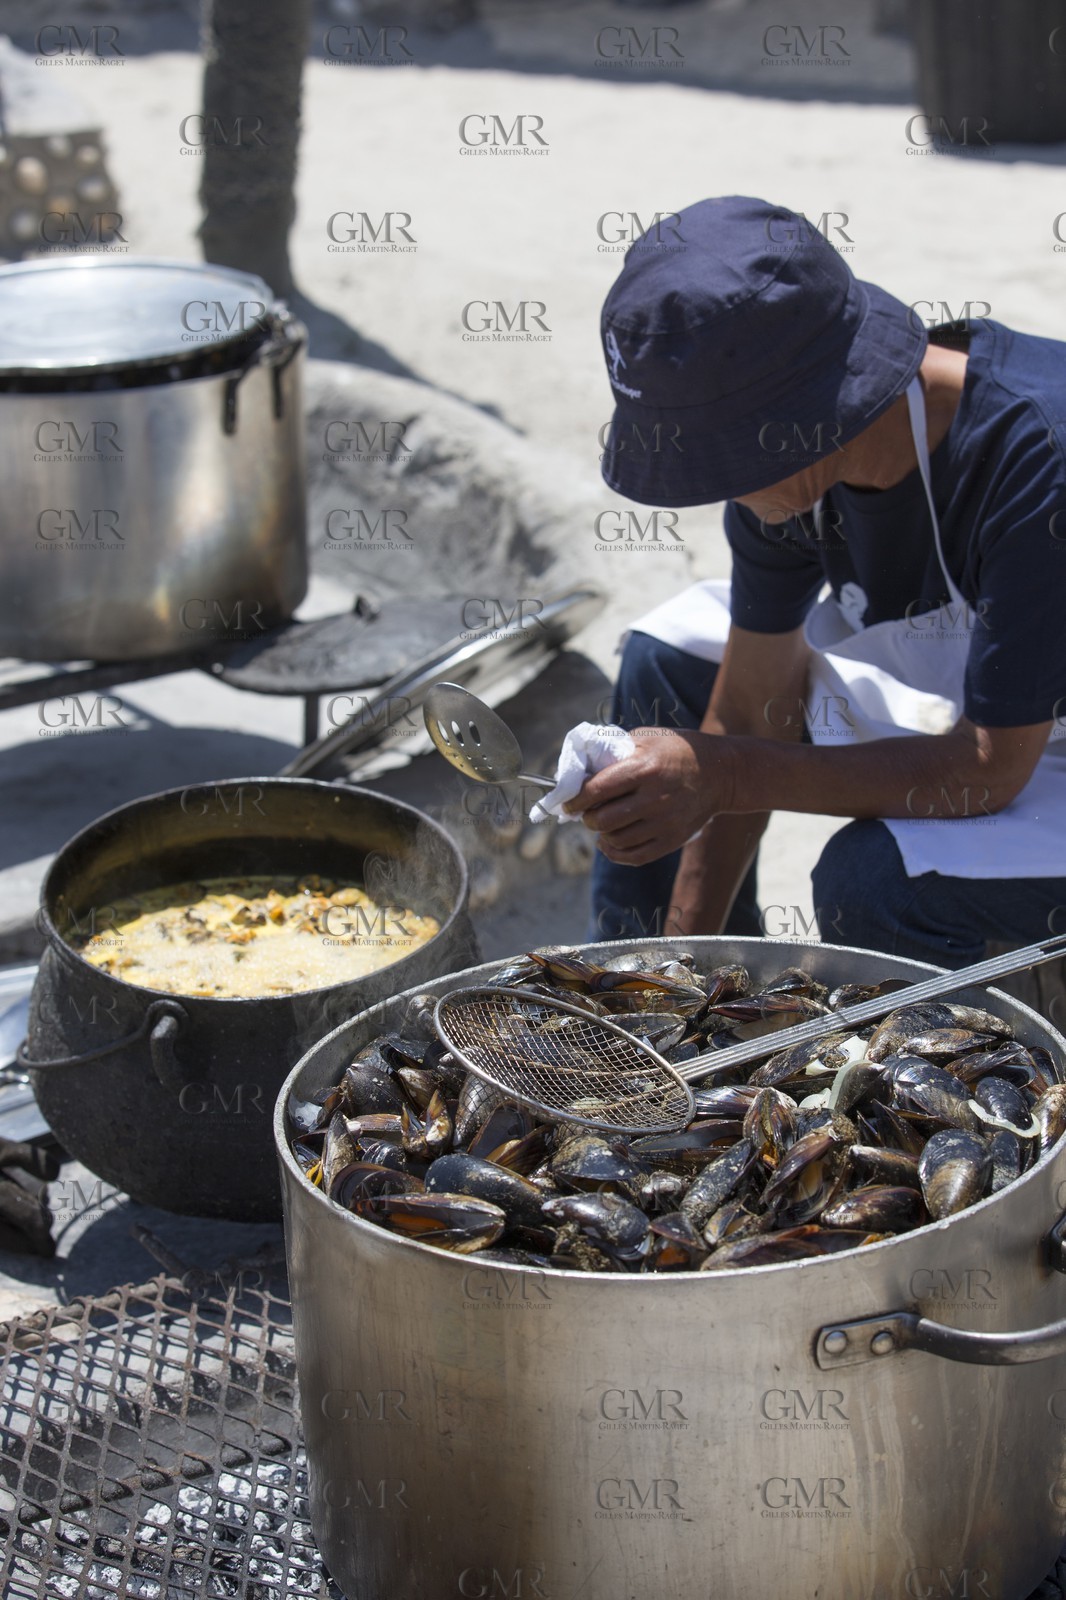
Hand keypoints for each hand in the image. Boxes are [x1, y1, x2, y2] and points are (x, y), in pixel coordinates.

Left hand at [563, 727, 733, 865]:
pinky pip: (634, 856)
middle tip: (586, 813)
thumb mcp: (647, 738)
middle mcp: (655, 798)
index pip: (597, 790)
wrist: (719, 773)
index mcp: (645, 768)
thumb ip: (614, 750)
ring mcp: (665, 822)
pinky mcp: (673, 839)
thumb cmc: (676, 751)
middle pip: (603, 819)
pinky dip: (615, 853)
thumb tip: (579, 768)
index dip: (575, 799)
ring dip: (601, 834)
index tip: (568, 802)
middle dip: (587, 818)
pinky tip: (610, 842)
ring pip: (616, 840)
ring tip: (601, 824)